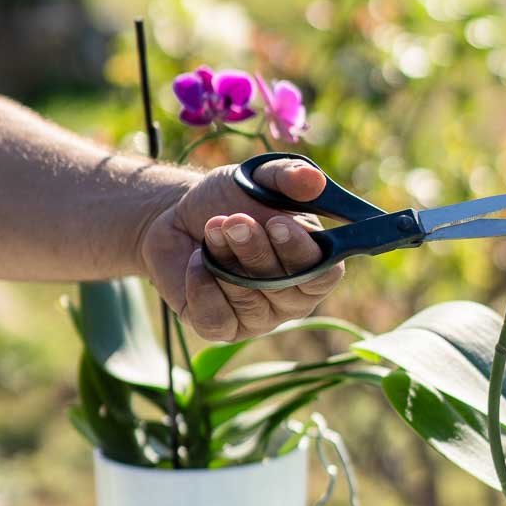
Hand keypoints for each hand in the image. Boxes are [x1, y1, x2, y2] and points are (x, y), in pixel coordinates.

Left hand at [138, 159, 343, 340]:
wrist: (180, 217)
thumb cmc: (231, 199)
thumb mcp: (258, 177)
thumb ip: (288, 177)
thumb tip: (314, 181)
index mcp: (313, 264)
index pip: (325, 274)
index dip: (301, 252)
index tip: (277, 223)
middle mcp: (292, 298)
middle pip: (284, 288)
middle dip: (256, 251)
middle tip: (234, 219)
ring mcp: (258, 318)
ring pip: (248, 300)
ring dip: (225, 259)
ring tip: (212, 229)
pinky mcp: (222, 328)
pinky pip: (216, 318)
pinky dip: (202, 287)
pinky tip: (197, 261)